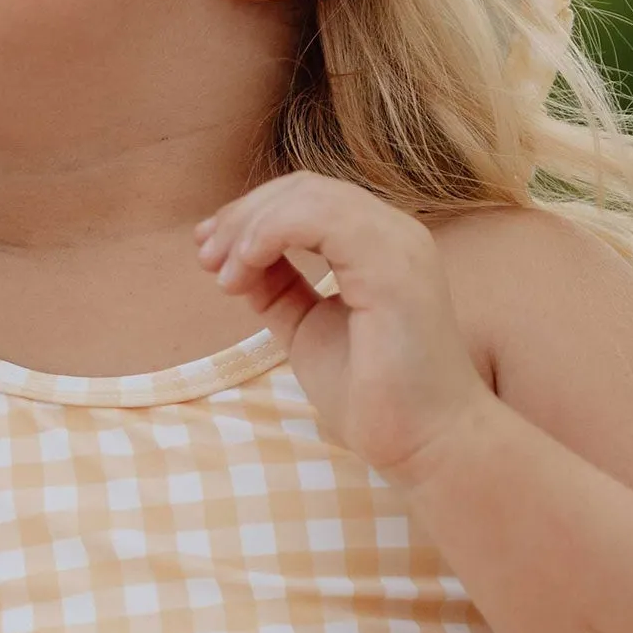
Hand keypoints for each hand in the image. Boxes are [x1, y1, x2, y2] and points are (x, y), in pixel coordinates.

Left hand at [193, 170, 499, 481]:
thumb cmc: (376, 396)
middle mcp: (394, 232)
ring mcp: (398, 244)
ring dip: (249, 227)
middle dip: (242, 217)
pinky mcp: (393, 265)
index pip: (308, 199)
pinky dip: (270, 233)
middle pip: (303, 189)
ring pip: (308, 196)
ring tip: (220, 271)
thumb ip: (280, 290)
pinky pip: (320, 220)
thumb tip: (238, 264)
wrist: (426, 444)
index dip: (251, 215)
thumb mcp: (307, 330)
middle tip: (206, 257)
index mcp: (379, 244)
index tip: (208, 252)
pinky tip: (245, 268)